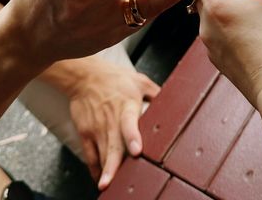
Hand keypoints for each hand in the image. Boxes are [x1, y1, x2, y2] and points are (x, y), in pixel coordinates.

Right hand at [66, 59, 158, 188]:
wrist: (85, 77)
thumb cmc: (115, 79)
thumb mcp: (139, 81)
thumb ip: (156, 95)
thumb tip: (176, 104)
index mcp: (126, 106)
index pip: (129, 122)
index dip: (132, 137)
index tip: (136, 150)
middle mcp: (110, 120)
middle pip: (112, 146)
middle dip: (112, 166)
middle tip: (110, 182)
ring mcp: (96, 129)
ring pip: (101, 155)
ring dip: (105, 172)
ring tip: (108, 186)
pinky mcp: (85, 133)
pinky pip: (90, 157)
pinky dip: (96, 170)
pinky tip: (102, 179)